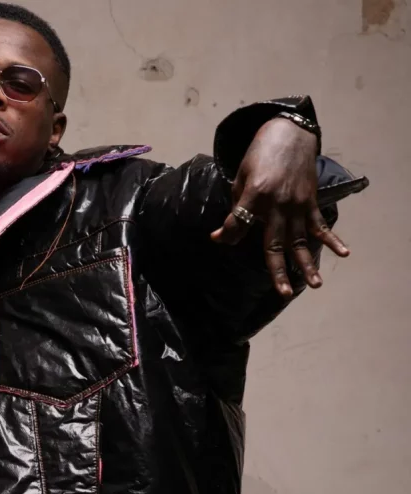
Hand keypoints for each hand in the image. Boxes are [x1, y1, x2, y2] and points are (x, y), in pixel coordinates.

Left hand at [210, 117, 349, 297]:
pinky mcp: (310, 200)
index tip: (217, 239)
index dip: (226, 233)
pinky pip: (320, 224)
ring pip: (301, 240)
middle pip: (274, 242)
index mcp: (254, 194)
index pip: (238, 222)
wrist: (289, 132)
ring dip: (307, 263)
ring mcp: (296, 204)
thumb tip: (227, 231)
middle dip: (277, 269)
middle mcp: (277, 203)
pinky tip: (344, 252)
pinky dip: (332, 239)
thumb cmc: (259, 154)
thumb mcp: (241, 175)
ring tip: (315, 284)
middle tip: (282, 292)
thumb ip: (238, 203)